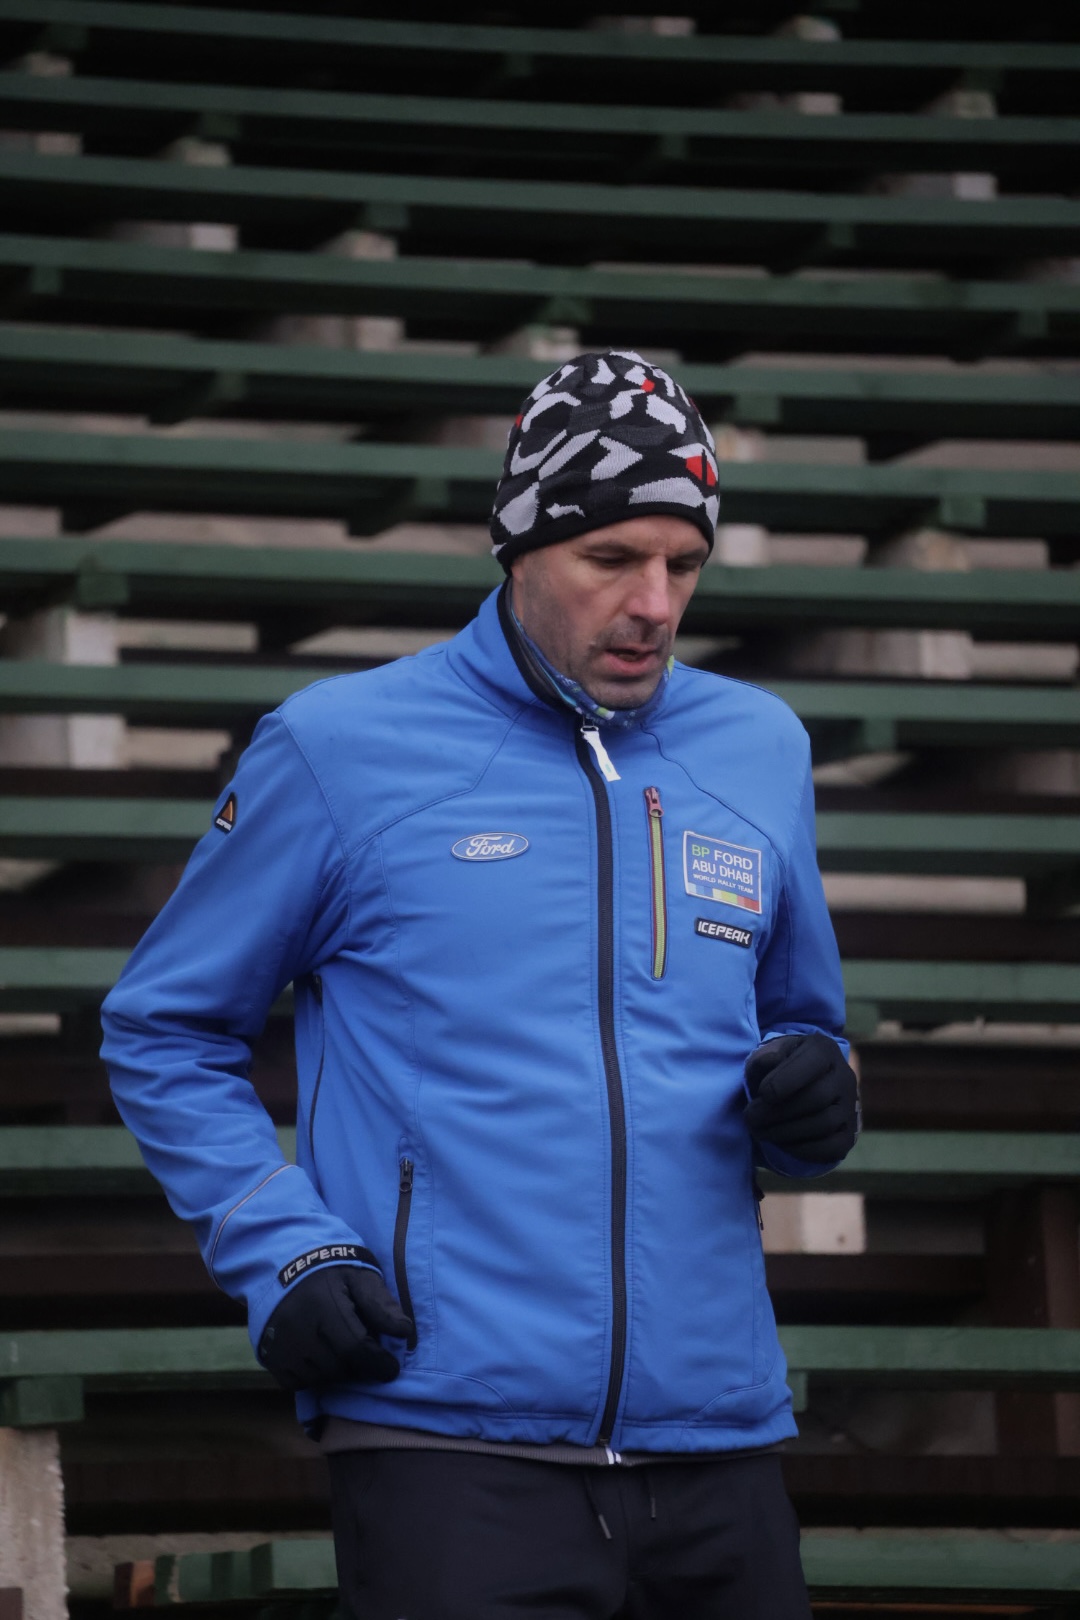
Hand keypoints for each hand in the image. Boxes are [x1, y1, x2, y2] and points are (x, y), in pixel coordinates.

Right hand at [257, 1264, 413, 1391]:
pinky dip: (313, 1377)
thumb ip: (380, 1303)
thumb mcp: (359, 1275)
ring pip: (319, 1378)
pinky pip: (296, 1383)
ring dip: (337, 1372)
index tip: (391, 1369)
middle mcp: (298, 1328)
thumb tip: (404, 1331)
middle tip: (366, 1354)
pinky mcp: (268, 1356)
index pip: (355, 1348)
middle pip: (339, 1368)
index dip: (378, 1364)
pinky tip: (321, 1357)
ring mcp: (279, 1345)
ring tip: (342, 1352)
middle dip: (358, 1367)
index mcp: (323, 1305)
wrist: (282, 1262)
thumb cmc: (329, 1268)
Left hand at [743, 1033, 858, 1163]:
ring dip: (785, 1132)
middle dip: (777, 1111)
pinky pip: (831, 1148)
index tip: (762, 1093)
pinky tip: (779, 1143)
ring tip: (759, 1131)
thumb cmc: (780, 1068)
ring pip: (823, 1124)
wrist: (800, 1089)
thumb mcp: (769, 1054)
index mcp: (824, 1050)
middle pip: (816, 1098)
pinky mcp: (848, 1135)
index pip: (814, 1061)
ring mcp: (850, 1107)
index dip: (786, 1080)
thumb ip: (765, 1057)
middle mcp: (844, 1077)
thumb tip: (770, 1063)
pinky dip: (801, 1149)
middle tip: (750, 1118)